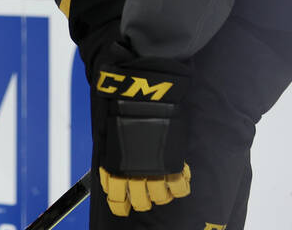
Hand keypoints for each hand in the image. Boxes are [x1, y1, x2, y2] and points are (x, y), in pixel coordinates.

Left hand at [90, 41, 191, 216]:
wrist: (143, 87)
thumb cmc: (122, 102)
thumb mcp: (110, 127)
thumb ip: (114, 149)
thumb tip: (113, 165)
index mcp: (114, 163)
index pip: (115, 195)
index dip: (120, 203)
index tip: (123, 204)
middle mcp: (132, 170)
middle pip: (138, 202)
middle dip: (141, 200)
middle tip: (145, 194)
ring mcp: (153, 168)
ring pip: (159, 197)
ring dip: (160, 195)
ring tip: (162, 186)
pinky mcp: (171, 161)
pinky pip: (180, 186)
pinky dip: (180, 186)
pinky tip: (179, 178)